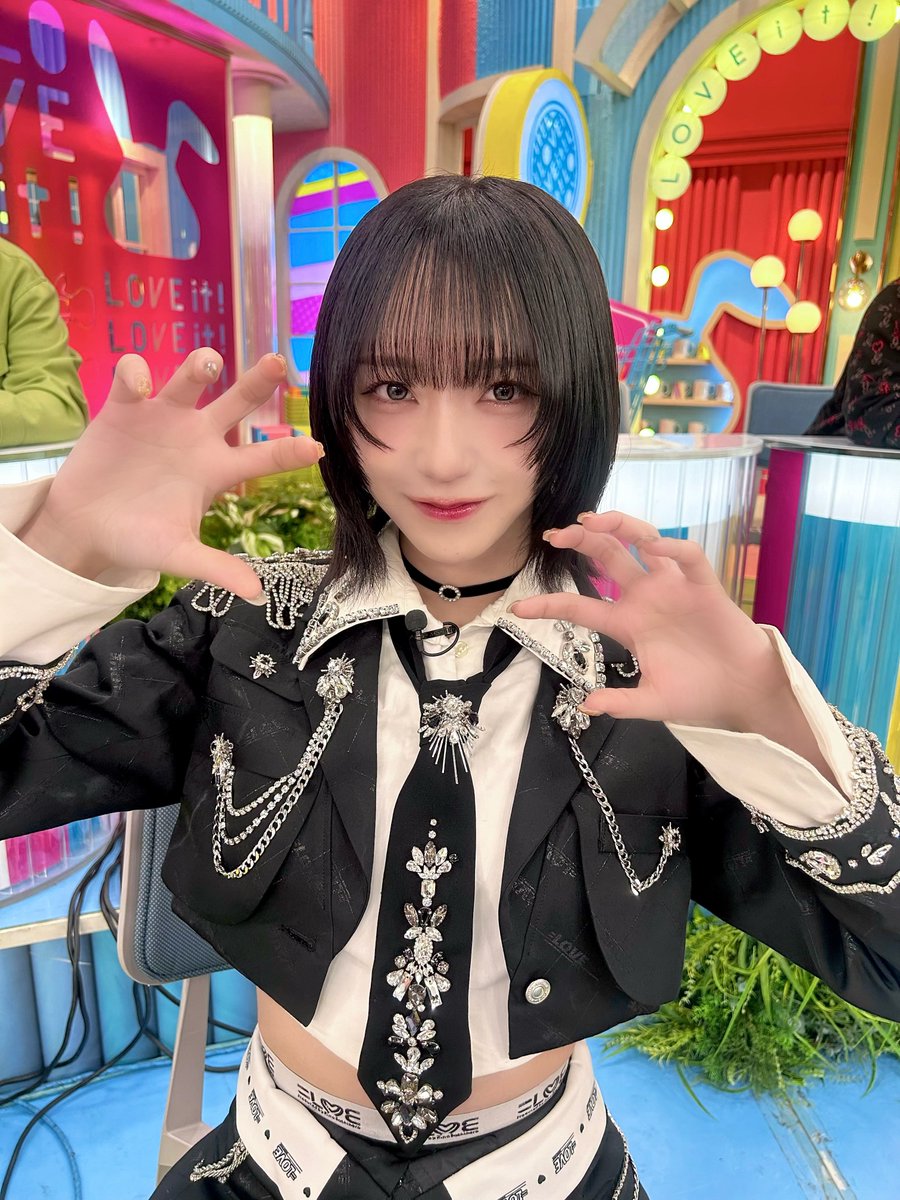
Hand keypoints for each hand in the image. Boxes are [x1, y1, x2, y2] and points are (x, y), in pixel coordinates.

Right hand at [18, 349, 323, 599]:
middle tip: (278, 363)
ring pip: (190, 380)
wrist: (85, 529)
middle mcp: (196, 437)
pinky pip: (134, 379)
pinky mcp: (124, 407)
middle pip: (237, 403)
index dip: (288, 451)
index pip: (262, 457)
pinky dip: (137, 375)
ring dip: (200, 366)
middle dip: (257, 381)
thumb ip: (216, 568)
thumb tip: (257, 594)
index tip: (316, 447)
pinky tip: (140, 386)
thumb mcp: (178, 555)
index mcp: (217, 470)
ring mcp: (162, 418)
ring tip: (210, 363)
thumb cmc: (138, 539)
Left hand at [509, 511, 782, 728]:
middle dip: (580, 540)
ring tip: (591, 520)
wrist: (743, 694)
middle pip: (606, 557)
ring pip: (641, 542)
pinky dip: (671, 546)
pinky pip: (686, 557)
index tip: (517, 607)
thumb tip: (585, 705)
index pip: (580, 605)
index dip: (549, 603)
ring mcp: (673, 588)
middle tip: (554, 534)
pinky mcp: (703, 585)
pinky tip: (652, 544)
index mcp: (627, 623)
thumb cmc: (698, 693)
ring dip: (617, 527)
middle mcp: (645, 597)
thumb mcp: (653, 703)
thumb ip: (621, 703)